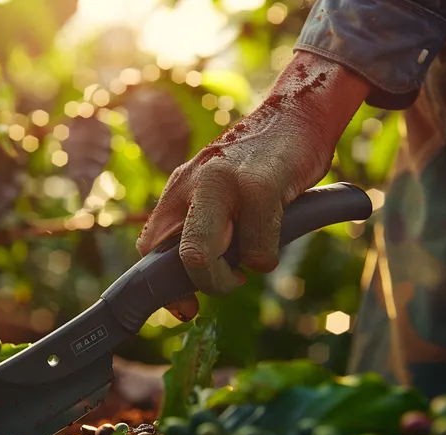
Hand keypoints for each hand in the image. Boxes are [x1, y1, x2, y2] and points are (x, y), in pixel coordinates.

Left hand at [136, 51, 370, 320]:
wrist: (296, 115)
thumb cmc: (258, 168)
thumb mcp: (215, 195)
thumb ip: (197, 235)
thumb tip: (184, 304)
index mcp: (177, 191)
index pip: (149, 249)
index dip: (167, 289)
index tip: (187, 306)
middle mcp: (192, 185)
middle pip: (179, 256)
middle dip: (209, 282)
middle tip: (232, 278)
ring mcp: (222, 184)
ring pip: (204, 257)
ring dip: (242, 270)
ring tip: (258, 249)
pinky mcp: (259, 187)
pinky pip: (257, 250)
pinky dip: (269, 256)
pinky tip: (279, 227)